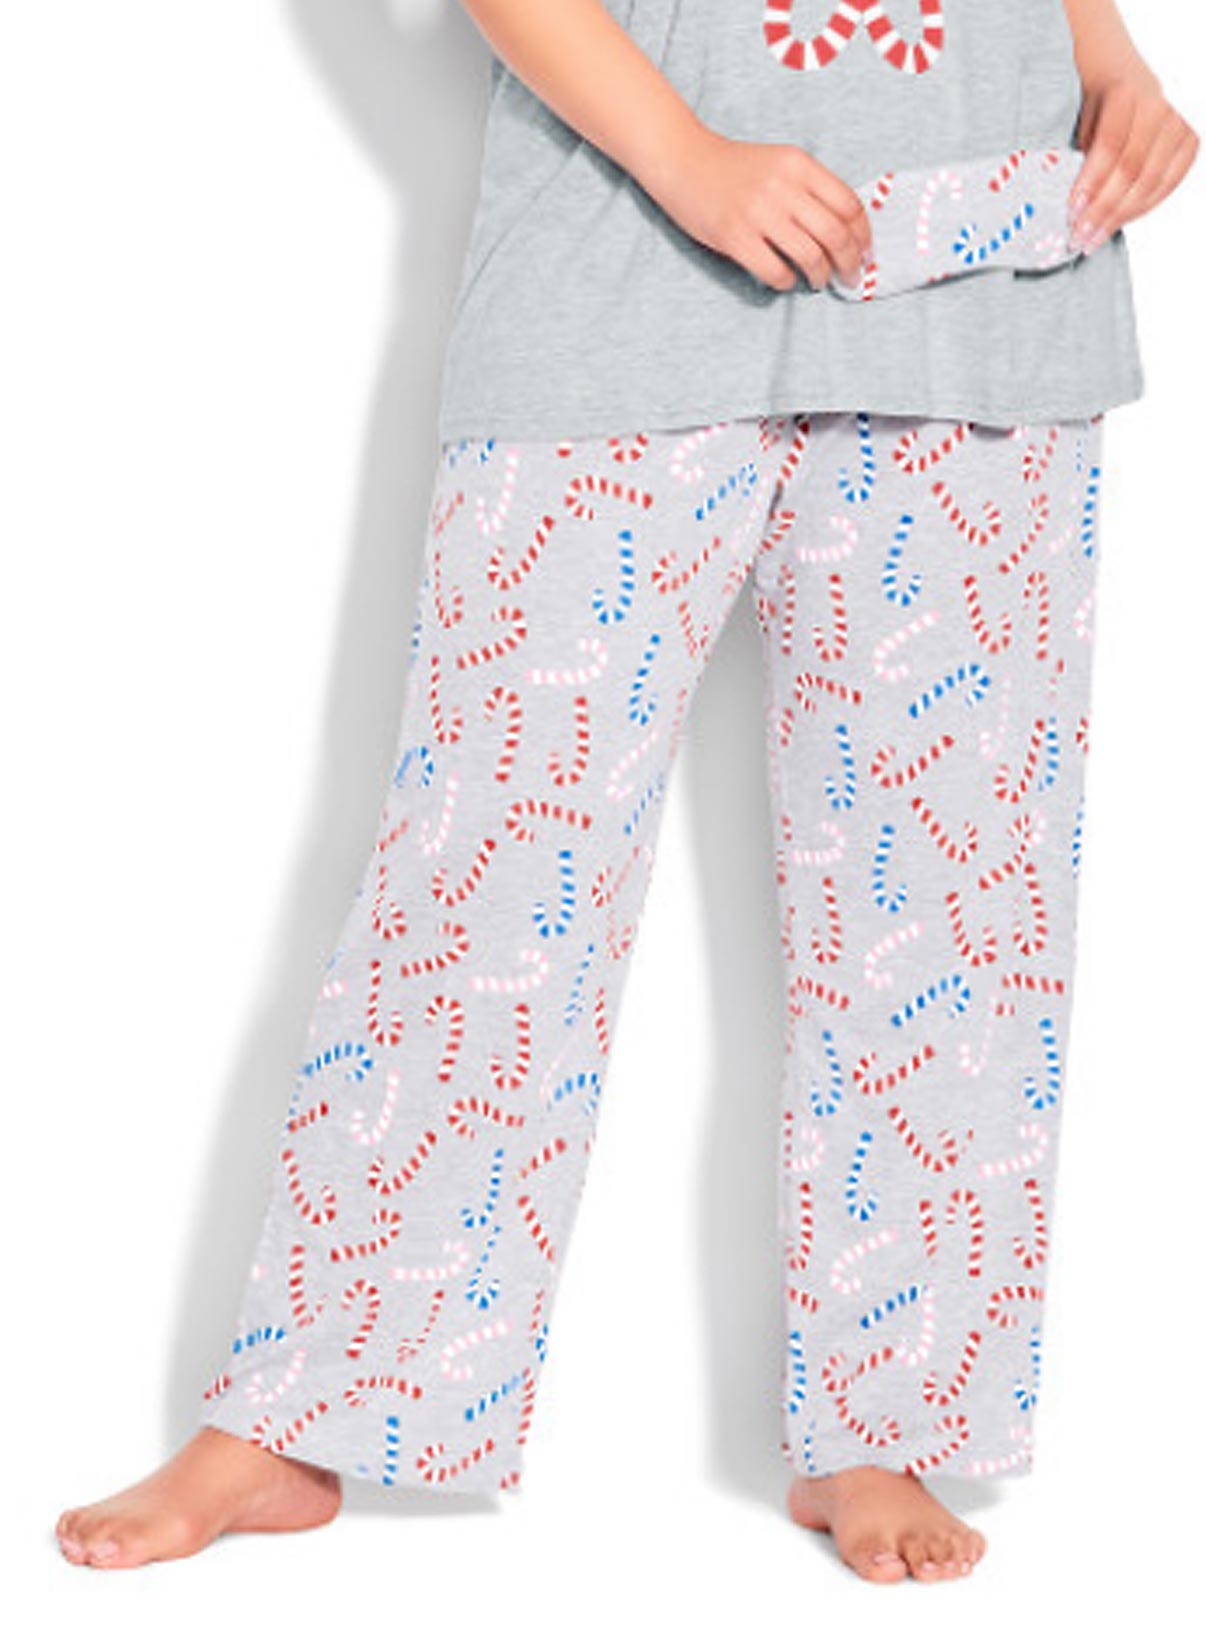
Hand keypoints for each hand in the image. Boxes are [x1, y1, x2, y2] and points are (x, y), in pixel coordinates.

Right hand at [647, 125, 872, 292]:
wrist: (683, 160)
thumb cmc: (733, 168)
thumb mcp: (779, 163)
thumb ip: (810, 188)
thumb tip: (843, 231)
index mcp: (799, 164)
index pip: (848, 204)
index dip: (863, 235)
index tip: (864, 252)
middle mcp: (783, 187)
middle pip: (836, 234)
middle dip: (849, 263)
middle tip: (849, 277)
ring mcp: (758, 213)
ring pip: (810, 256)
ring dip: (820, 275)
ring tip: (818, 280)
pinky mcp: (735, 237)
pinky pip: (775, 271)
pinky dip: (787, 282)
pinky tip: (786, 279)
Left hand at [1068, 63, 1199, 253]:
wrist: (1122, 69)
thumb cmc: (1096, 101)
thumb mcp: (1081, 119)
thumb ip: (1082, 155)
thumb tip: (1074, 206)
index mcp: (1126, 94)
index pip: (1110, 146)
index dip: (1091, 183)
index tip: (1072, 212)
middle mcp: (1158, 106)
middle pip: (1132, 170)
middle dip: (1103, 209)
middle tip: (1081, 235)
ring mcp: (1178, 123)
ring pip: (1151, 182)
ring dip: (1121, 216)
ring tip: (1094, 238)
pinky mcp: (1189, 140)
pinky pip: (1168, 183)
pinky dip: (1142, 208)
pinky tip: (1119, 222)